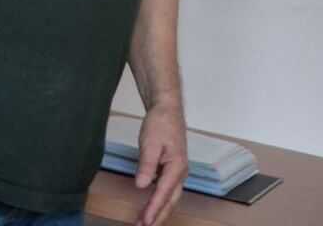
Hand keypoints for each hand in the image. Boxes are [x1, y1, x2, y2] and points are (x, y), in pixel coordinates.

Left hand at [134, 102, 187, 225]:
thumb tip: (142, 185)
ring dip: (158, 210)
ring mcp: (177, 171)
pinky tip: (150, 206)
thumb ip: (147, 164)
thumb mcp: (150, 142)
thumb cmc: (160, 122)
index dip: (154, 209)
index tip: (145, 223)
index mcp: (177, 166)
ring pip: (169, 197)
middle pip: (170, 201)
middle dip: (158, 216)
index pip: (163, 193)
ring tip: (145, 222)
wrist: (167, 108)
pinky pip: (167, 190)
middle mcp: (180, 172)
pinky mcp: (172, 169)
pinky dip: (159, 200)